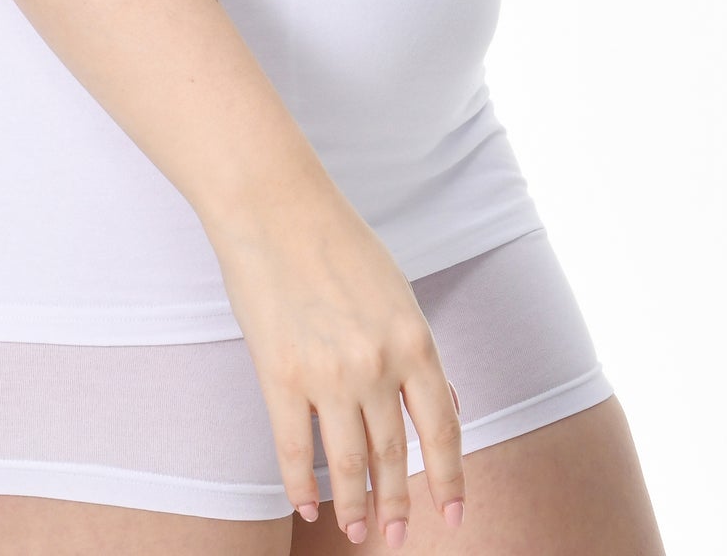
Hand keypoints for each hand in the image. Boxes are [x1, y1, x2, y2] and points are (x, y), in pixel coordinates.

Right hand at [211, 194, 465, 545]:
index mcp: (414, 339)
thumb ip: (417, 351)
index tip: (453, 514)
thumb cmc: (335, 239)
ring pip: (348, 461)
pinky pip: (294, 447)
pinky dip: (300, 483)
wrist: (274, 203)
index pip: (441, 429)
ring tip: (357, 530)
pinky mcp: (280, 375)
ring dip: (354, 504)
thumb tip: (444, 406)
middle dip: (397, 502)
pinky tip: (306, 504)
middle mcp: (377, 364)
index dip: (448, 478)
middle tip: (396, 536)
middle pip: (393, 453)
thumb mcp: (396, 290)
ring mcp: (328, 373)